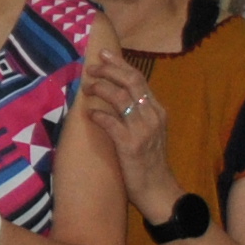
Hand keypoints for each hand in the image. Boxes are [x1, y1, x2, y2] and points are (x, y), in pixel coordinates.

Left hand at [73, 49, 182, 204]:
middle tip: (91, 68)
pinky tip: (89, 112)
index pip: (139, 78)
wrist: (157, 189)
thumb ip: (138, 112)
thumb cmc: (149, 160)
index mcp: (157, 110)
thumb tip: (117, 92)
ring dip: (100, 88)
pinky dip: (98, 114)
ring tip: (87, 88)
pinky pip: (111, 122)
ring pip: (120, 97)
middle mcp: (153, 116)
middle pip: (131, 81)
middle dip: (109, 70)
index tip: (104, 55)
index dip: (120, 64)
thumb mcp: (149, 131)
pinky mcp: (130, 144)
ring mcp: (143, 130)